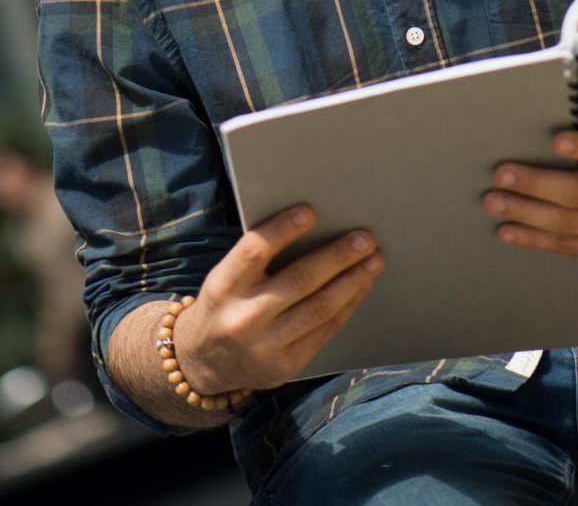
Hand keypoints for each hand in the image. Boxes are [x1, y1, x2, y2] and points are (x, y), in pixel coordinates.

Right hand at [171, 206, 383, 394]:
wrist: (203, 363)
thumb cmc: (225, 304)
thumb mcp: (225, 278)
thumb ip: (258, 258)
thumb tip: (311, 224)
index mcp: (223, 286)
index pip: (254, 252)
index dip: (282, 230)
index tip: (309, 211)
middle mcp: (243, 317)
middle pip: (298, 281)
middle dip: (336, 257)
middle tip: (364, 238)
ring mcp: (265, 346)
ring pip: (318, 308)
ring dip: (352, 281)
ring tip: (374, 260)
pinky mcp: (285, 366)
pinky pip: (324, 331)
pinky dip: (347, 305)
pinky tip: (361, 286)